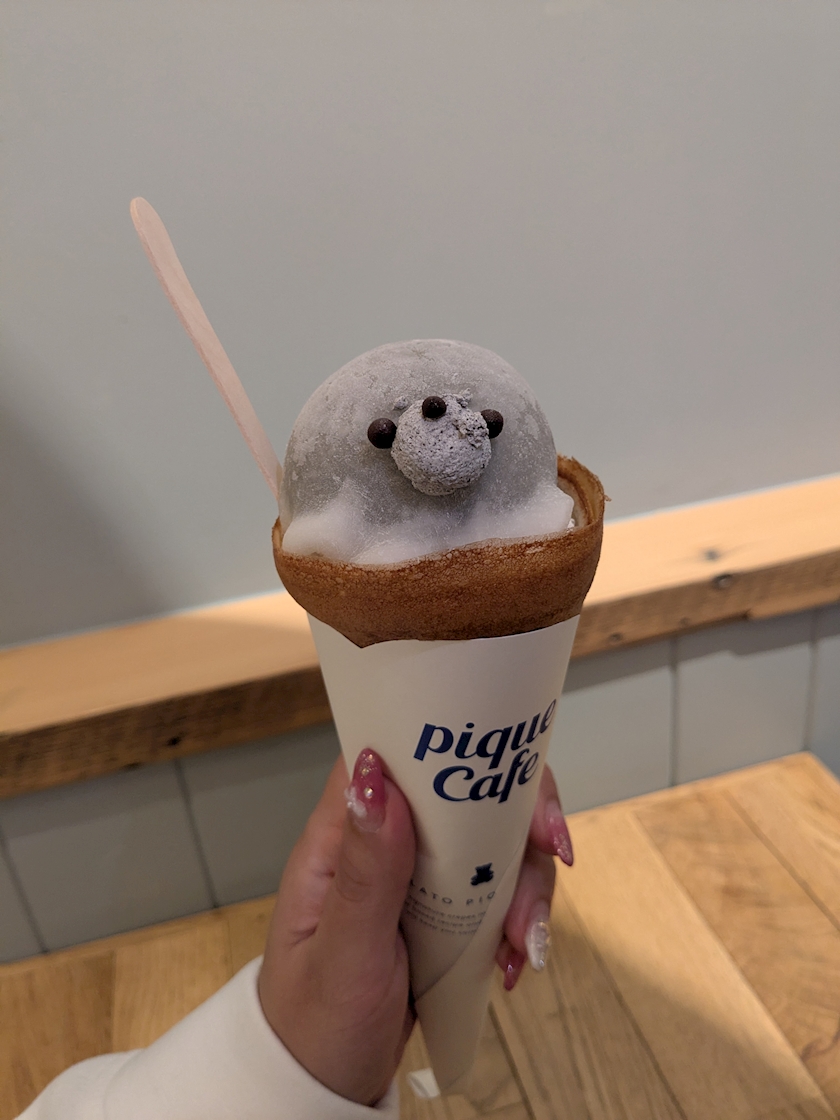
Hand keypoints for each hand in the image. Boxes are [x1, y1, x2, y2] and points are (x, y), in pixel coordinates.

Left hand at [258, 750, 572, 1106]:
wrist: (321, 1090)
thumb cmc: (315, 1023)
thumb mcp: (343, 952)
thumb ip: (365, 868)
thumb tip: (376, 772)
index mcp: (343, 835)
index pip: (402, 755)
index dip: (462, 750)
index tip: (517, 780)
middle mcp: (384, 843)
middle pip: (468, 795)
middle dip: (520, 825)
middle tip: (557, 857)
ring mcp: (417, 878)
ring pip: (493, 846)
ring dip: (526, 888)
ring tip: (523, 945)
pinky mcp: (442, 912)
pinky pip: (496, 894)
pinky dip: (517, 922)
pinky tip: (514, 962)